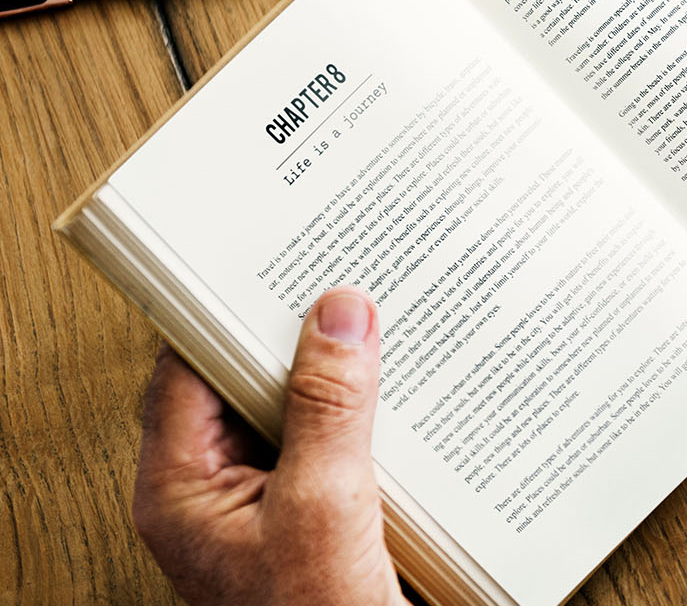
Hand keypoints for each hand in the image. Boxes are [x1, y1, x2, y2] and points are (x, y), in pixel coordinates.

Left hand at [132, 288, 405, 605]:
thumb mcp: (324, 506)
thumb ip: (328, 408)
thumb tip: (337, 318)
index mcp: (181, 490)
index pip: (187, 371)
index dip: (229, 315)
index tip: (277, 269)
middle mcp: (215, 495)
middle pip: (244, 384)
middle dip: (297, 341)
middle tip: (342, 295)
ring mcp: (266, 507)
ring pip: (293, 413)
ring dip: (340, 382)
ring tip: (381, 340)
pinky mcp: (315, 518)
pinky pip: (333, 446)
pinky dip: (367, 421)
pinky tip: (404, 403)